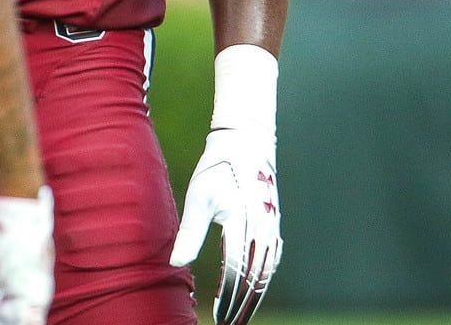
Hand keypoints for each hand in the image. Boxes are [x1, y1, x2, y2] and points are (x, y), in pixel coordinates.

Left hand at [172, 128, 280, 324]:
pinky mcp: (275, 225)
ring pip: (267, 272)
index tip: (218, 315)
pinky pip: (273, 259)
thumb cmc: (218, 168)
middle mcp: (263, 229)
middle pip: (255, 278)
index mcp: (244, 223)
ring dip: (255, 295)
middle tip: (228, 322)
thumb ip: (190, 233)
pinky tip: (255, 289)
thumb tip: (176, 262)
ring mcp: (272, 228)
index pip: (237, 272)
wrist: (246, 144)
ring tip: (240, 314)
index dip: (228, 297)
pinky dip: (265, 278)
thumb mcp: (199, 197)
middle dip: (242, 304)